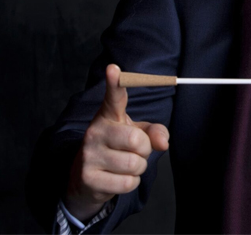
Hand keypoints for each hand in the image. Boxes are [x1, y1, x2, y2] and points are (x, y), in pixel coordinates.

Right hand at [63, 64, 169, 222]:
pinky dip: (130, 183)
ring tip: (125, 166)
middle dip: (144, 150)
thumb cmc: (116, 150)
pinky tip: (117, 178)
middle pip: (136, 140)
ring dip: (138, 169)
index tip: (114, 68)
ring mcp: (89, 154)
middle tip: (134, 152)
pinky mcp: (89, 177)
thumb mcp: (137, 135)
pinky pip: (127, 183)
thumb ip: (155, 132)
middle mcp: (95, 131)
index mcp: (108, 116)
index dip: (115, 83)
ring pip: (134, 164)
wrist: (87, 180)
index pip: (114, 97)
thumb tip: (163, 142)